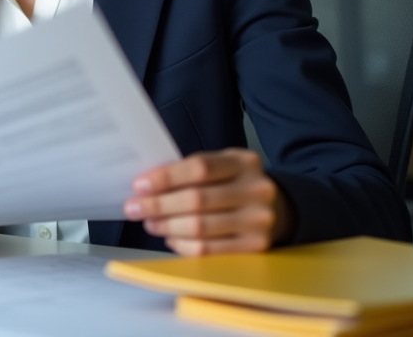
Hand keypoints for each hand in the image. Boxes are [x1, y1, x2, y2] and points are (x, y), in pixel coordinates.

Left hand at [122, 148, 293, 254]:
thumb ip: (191, 171)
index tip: (139, 186)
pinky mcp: (256, 246)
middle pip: (196, 200)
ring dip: (166, 226)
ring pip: (200, 227)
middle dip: (158, 205)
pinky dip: (183, 245)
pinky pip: (209, 250)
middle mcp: (257, 189)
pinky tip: (170, 238)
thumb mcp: (222, 166)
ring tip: (149, 223)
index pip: (199, 168)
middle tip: (134, 208)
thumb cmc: (235, 184)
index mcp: (244, 162)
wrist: (278, 208)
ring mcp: (259, 220)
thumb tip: (147, 186)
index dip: (165, 178)